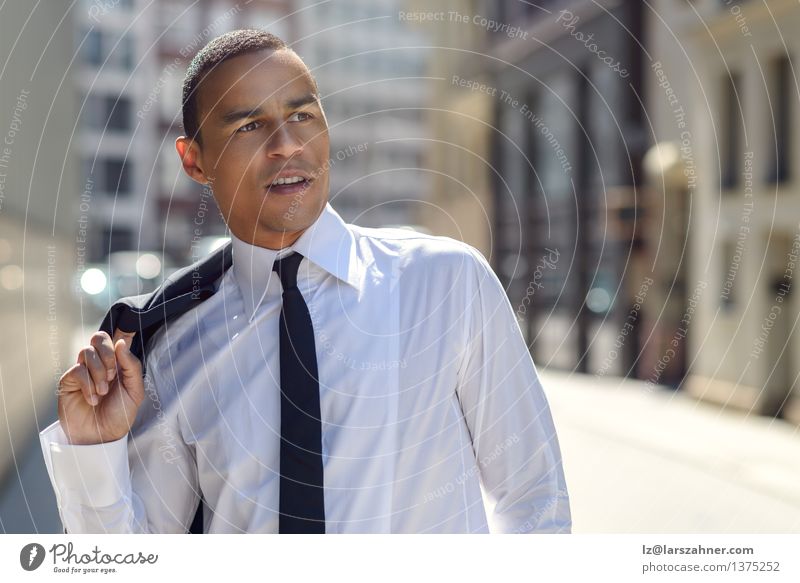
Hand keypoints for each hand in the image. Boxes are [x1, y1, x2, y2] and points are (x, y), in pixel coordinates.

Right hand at [57, 330, 144, 444]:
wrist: (102, 437)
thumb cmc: (120, 414)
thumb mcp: (135, 391)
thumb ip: (132, 366)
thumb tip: (122, 342)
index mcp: (118, 363)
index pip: (117, 338)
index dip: (121, 333)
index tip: (127, 335)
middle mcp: (100, 364)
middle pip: (99, 337)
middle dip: (107, 353)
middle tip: (112, 374)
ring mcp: (83, 371)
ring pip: (86, 352)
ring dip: (98, 372)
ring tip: (103, 392)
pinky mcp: (69, 381)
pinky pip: (77, 370)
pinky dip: (88, 384)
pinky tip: (93, 399)